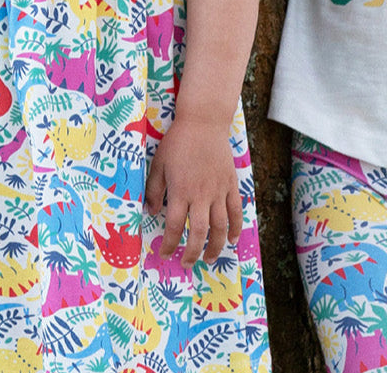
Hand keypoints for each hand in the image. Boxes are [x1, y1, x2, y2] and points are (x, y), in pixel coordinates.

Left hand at [144, 114, 242, 266]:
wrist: (204, 122)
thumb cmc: (178, 142)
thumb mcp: (158, 164)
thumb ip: (153, 190)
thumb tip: (150, 213)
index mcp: (180, 190)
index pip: (175, 226)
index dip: (169, 244)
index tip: (165, 254)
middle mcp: (201, 194)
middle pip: (199, 232)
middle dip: (193, 252)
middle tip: (187, 263)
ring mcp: (218, 190)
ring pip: (220, 226)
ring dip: (215, 246)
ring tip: (209, 258)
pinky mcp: (231, 184)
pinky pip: (236, 210)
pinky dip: (236, 227)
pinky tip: (232, 239)